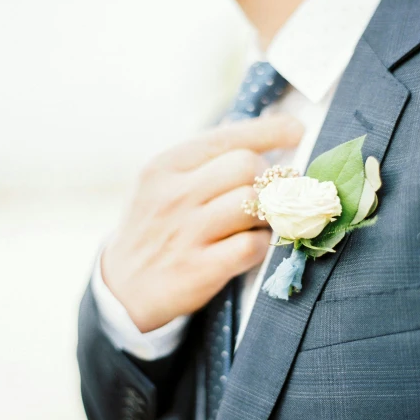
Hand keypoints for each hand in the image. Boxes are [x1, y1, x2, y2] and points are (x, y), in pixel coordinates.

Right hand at [101, 114, 303, 332]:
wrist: (122, 288)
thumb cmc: (155, 228)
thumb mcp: (163, 183)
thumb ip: (204, 160)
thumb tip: (256, 132)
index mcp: (166, 165)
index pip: (229, 137)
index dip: (271, 131)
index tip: (296, 131)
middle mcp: (174, 195)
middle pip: (247, 166)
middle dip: (270, 177)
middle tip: (272, 191)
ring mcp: (186, 233)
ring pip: (254, 203)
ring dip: (270, 212)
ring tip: (262, 220)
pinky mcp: (200, 269)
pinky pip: (252, 245)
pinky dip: (262, 245)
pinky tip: (252, 246)